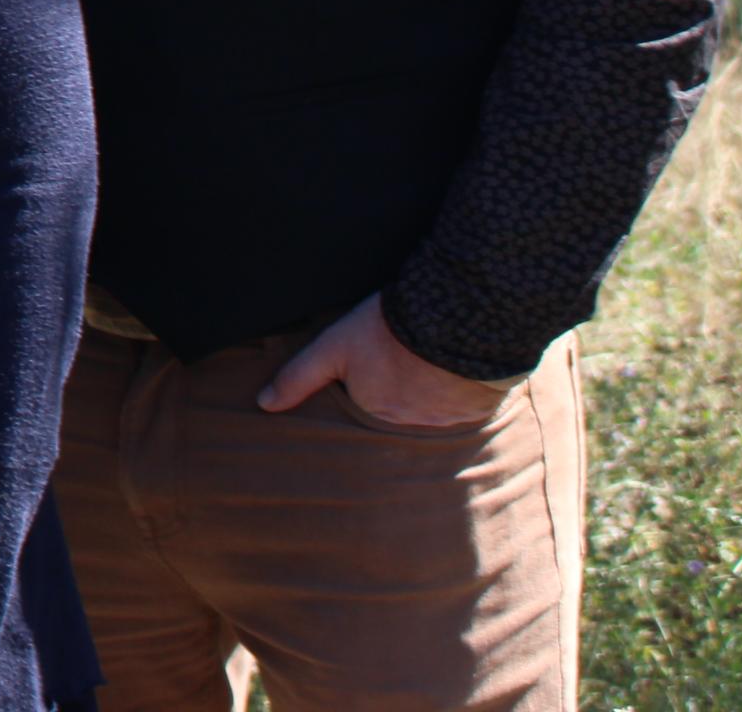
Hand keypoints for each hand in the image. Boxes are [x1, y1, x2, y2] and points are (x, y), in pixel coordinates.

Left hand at [258, 291, 512, 428]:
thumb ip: (298, 377)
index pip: (366, 403)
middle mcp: (409, 425)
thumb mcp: (333, 347)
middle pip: (398, 408)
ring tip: (429, 358)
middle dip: (399, 390)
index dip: (369, 380)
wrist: (457, 317)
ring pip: (432, 407)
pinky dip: (460, 390)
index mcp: (374, 411)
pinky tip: (456, 365)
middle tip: (403, 358)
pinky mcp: (477, 410)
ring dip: (430, 391)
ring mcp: (445, 420)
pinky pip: (465, 405)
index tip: (375, 362)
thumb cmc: (387, 329)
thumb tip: (264, 405)